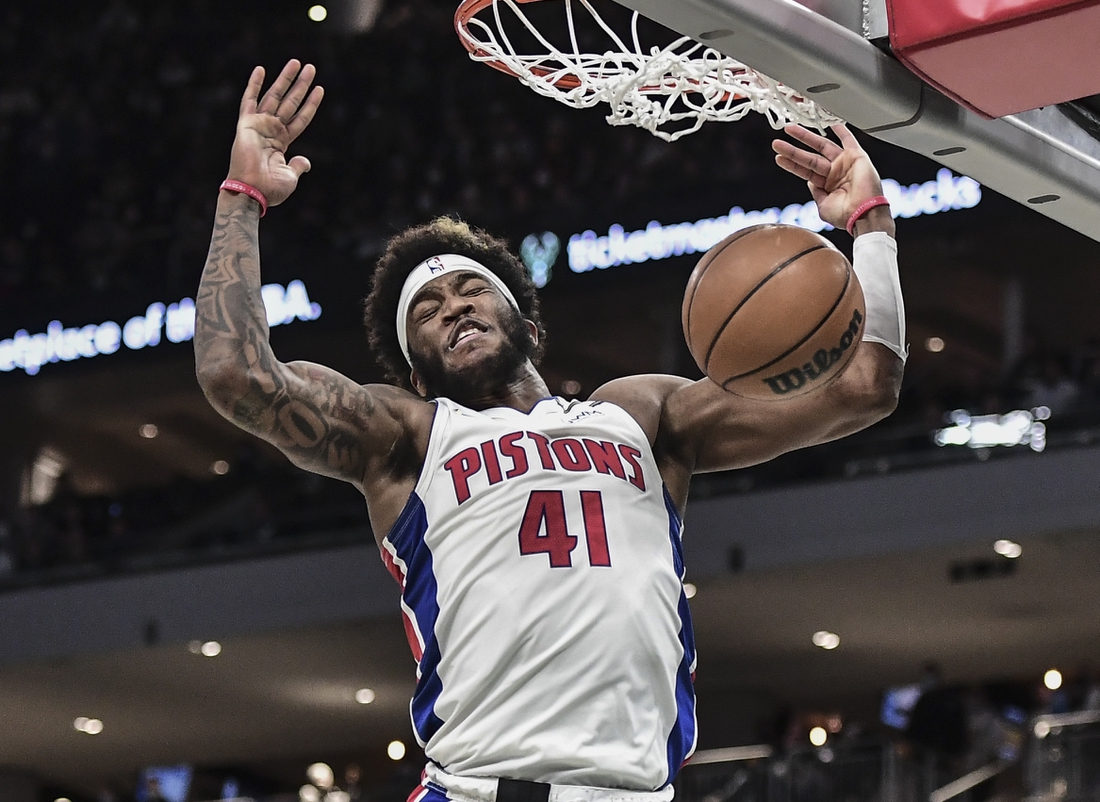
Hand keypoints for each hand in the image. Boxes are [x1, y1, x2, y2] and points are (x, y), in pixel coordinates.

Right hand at [225, 60, 323, 207]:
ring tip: (296, 63)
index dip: (310, 104)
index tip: (320, 89)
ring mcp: (259, 126)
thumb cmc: (271, 188)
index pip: (300, 118)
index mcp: (282, 143)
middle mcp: (271, 130)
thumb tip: (307, 162)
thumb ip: (299, 166)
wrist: (252, 192)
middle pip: (290, 102)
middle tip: (310, 67)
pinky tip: (261, 70)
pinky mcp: (246, 125)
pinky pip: (249, 101)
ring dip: (285, 79)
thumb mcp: (291, 177)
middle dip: (300, 85)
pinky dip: (254, 85)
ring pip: (275, 97)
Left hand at [772, 123, 892, 235]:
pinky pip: (848, 139)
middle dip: (792, 150)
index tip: (778, 157)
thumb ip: (815, 193)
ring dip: (806, 137)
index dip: (792, 164)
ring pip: (822, 146)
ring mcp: (845, 164)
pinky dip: (841, 130)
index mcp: (827, 185)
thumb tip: (809, 182)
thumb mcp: (823, 206)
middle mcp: (835, 173)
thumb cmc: (845, 215)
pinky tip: (830, 121)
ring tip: (790, 129)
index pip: (805, 171)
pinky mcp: (857, 156)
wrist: (863, 213)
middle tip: (776, 143)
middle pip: (809, 158)